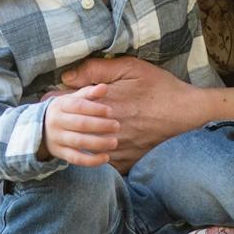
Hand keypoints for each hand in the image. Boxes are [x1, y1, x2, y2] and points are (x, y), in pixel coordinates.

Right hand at [42, 85, 119, 165]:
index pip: (79, 106)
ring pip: (79, 142)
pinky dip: (91, 160)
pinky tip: (106, 157)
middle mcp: (57, 121)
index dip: (96, 109)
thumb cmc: (64, 111)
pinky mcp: (60, 153)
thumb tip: (104, 87)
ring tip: (114, 142)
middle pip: (80, 124)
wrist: (40, 128)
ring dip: (99, 143)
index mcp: (60, 105)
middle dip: (101, 125)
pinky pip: (76, 158)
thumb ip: (89, 93)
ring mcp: (57, 138)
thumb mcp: (72, 99)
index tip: (110, 112)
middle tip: (117, 126)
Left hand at [59, 55, 209, 170]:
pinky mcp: (129, 160)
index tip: (46, 100)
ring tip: (65, 134)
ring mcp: (118, 147)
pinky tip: (90, 150)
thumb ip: (96, 70)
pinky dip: (93, 158)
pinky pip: (103, 164)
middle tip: (50, 119)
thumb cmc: (160, 87)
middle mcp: (108, 127)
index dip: (55, 102)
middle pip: (73, 128)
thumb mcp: (130, 68)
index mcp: (105, 103)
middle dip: (60, 122)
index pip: (69, 105)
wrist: (187, 112)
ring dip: (74, 141)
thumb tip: (67, 76)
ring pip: (84, 149)